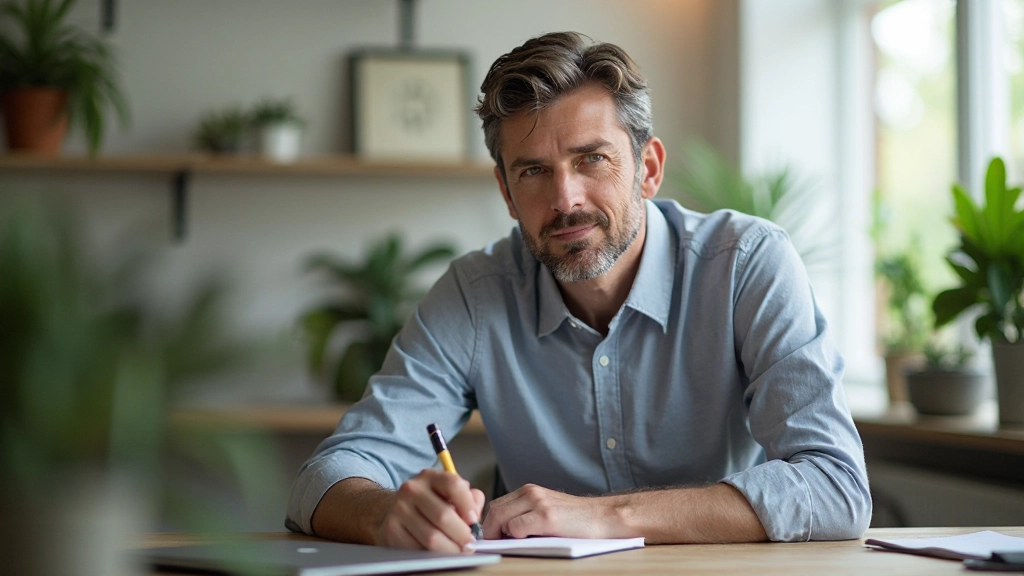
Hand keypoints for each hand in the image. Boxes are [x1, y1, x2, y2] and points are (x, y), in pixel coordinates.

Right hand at [375, 468, 484, 552]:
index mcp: (430, 476)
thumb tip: (474, 517)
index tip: (474, 521)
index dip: (468, 505)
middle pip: (443, 515)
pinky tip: (438, 554)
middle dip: (461, 535)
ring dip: (449, 549)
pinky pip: (417, 549)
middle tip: (470, 545)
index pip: (453, 485)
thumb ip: (469, 499)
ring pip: (431, 537)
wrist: (395, 511)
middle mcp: (412, 489)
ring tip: (458, 552)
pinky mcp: (390, 530)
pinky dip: (431, 556)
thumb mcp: (450, 494)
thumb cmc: (431, 504)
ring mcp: (399, 509)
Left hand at [482, 483, 621, 538]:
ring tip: (508, 545)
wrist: (603, 517)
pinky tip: (526, 542)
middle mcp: (531, 493)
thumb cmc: (576, 520)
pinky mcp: (546, 517)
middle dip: (489, 530)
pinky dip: (515, 537)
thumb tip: (501, 532)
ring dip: (500, 534)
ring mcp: (538, 503)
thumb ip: (526, 513)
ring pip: (501, 517)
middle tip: (494, 545)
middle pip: (495, 510)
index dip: (490, 524)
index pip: (497, 505)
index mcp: (529, 491)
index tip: (491, 538)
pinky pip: (517, 527)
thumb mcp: (546, 508)